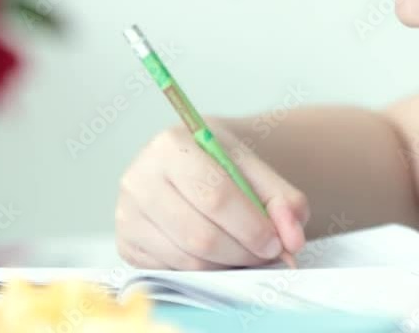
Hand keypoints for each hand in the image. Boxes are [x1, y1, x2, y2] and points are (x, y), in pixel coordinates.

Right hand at [115, 120, 309, 269]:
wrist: (195, 163)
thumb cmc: (226, 167)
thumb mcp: (259, 171)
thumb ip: (284, 201)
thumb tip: (292, 239)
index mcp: (171, 146)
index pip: (214, 196)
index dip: (251, 226)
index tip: (277, 243)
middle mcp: (139, 178)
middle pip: (200, 235)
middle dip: (243, 252)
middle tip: (269, 255)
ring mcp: (127, 214)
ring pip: (187, 259)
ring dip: (228, 265)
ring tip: (249, 254)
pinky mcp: (126, 244)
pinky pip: (173, 272)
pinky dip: (205, 271)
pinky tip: (220, 255)